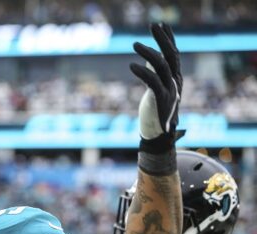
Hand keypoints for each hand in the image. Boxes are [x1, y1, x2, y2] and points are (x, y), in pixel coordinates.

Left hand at [130, 23, 181, 139]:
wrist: (158, 136)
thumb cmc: (155, 111)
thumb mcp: (156, 88)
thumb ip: (155, 73)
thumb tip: (149, 58)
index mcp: (175, 79)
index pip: (174, 54)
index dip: (169, 39)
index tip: (162, 25)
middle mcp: (175, 82)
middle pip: (171, 55)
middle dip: (163, 38)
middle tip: (154, 24)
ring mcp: (169, 90)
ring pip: (161, 66)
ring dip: (149, 52)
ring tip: (134, 43)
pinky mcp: (160, 99)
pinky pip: (152, 81)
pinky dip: (143, 72)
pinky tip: (131, 65)